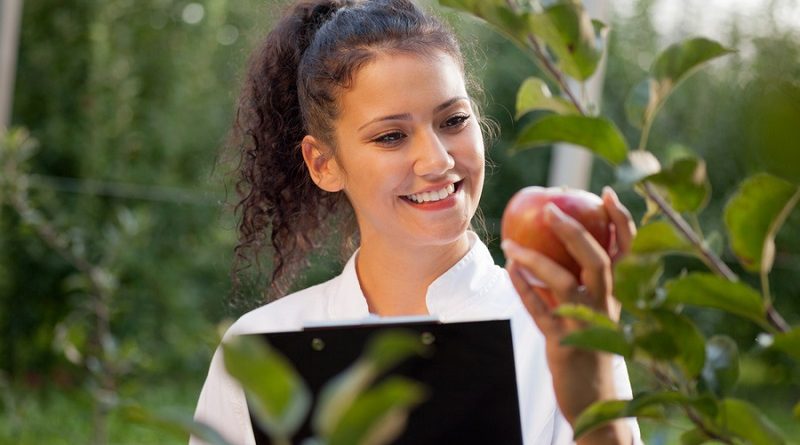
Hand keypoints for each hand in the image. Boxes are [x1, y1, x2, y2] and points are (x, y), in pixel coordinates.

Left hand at [502, 186, 635, 443]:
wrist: (594, 397)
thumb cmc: (589, 344)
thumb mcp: (592, 308)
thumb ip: (582, 277)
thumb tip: (559, 236)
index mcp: (618, 293)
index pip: (627, 250)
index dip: (621, 221)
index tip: (609, 193)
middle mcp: (607, 305)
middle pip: (598, 260)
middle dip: (575, 231)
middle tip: (549, 209)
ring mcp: (586, 325)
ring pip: (565, 284)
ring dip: (535, 260)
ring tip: (510, 244)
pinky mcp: (564, 343)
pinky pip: (540, 310)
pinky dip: (523, 288)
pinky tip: (509, 270)